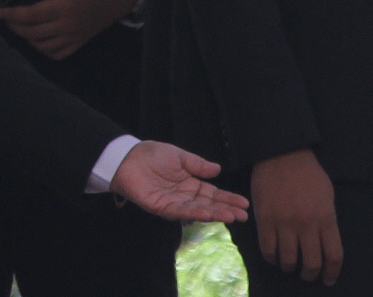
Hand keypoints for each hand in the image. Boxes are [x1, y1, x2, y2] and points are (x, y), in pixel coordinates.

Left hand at [0, 0, 141, 59]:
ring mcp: (76, 36)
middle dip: (15, 27)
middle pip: (33, 33)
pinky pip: (59, 53)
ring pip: (44, 46)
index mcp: (65, 5)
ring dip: (27, 39)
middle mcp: (69, 25)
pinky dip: (45, 50)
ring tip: (19, 27)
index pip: (31, 15)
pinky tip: (38, 40)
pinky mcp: (82, 40)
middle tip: (5, 18)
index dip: (12, 15)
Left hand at [110, 140, 249, 223]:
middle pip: (209, 205)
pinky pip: (180, 212)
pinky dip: (194, 213)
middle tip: (243, 216)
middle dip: (226, 210)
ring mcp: (174, 203)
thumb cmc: (151, 155)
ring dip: (214, 214)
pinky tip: (207, 214)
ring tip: (231, 216)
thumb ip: (198, 165)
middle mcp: (184, 196)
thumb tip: (218, 169)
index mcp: (190, 183)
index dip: (228, 198)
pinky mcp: (161, 207)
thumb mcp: (179, 156)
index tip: (244, 203)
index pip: (213, 194)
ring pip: (197, 211)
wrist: (127, 158)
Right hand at [250, 148, 341, 284]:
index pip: (333, 256)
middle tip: (307, 275)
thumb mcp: (327, 196)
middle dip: (310, 275)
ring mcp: (285, 223)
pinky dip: (272, 258)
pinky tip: (274, 256)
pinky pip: (268, 249)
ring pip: (289, 260)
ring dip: (290, 268)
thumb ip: (327, 220)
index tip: (327, 279)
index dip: (331, 273)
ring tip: (290, 266)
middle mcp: (307, 224)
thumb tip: (324, 242)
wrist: (281, 154)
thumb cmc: (308, 174)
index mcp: (326, 218)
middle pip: (312, 263)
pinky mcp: (265, 220)